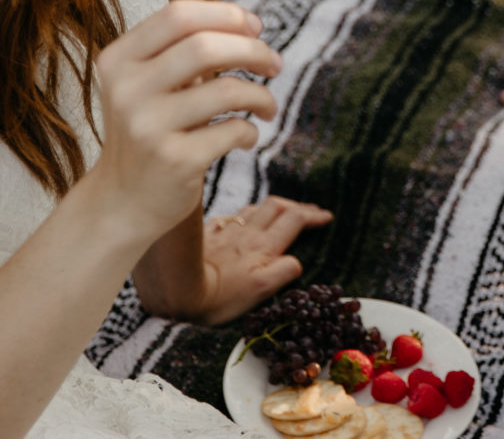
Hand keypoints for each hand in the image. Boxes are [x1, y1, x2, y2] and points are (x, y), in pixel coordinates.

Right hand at [86, 0, 280, 245]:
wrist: (121, 201)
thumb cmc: (149, 130)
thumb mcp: (148, 84)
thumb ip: (184, 50)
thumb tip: (251, 27)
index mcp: (119, 60)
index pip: (179, 15)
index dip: (227, 15)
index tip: (255, 28)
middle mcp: (127, 90)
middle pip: (205, 46)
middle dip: (253, 50)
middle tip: (274, 64)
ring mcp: (148, 127)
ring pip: (226, 89)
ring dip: (261, 95)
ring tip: (267, 107)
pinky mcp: (174, 161)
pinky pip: (233, 130)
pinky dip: (250, 130)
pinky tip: (246, 136)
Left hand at [193, 196, 334, 324]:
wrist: (177, 291)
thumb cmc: (218, 298)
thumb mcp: (259, 292)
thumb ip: (282, 272)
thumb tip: (296, 261)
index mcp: (263, 246)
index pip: (294, 220)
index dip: (313, 216)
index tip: (327, 217)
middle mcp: (246, 233)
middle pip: (277, 206)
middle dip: (297, 205)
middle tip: (311, 211)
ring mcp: (225, 231)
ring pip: (254, 208)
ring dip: (272, 207)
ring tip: (281, 211)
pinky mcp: (207, 234)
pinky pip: (230, 217)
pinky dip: (243, 215)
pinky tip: (241, 220)